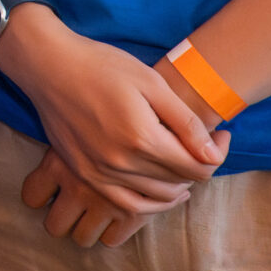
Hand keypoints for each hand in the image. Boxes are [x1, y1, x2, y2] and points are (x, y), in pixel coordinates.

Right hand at [0, 11, 222, 212]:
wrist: (49, 66)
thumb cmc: (102, 66)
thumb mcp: (152, 83)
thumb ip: (185, 122)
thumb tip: (213, 155)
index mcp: (143, 138)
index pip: (197, 167)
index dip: (217, 154)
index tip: (222, 136)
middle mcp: (122, 163)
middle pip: (179, 183)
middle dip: (199, 166)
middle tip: (203, 145)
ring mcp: (100, 172)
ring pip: (155, 197)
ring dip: (177, 187)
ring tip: (184, 166)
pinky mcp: (84, 174)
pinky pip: (125, 204)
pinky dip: (148, 203)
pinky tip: (158, 191)